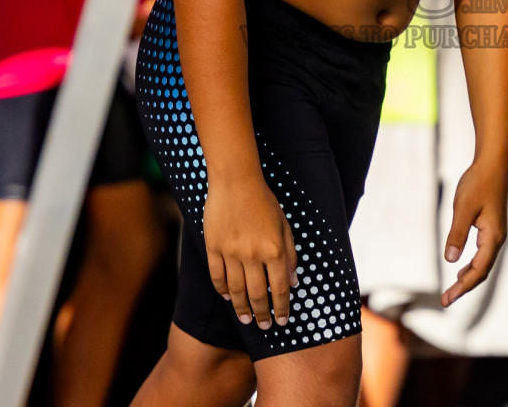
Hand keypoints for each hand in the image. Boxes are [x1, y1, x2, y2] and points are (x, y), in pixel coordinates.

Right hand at [203, 173, 298, 329]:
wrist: (236, 181)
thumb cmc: (264, 201)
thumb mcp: (285, 226)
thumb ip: (290, 255)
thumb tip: (294, 282)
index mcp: (274, 249)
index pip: (278, 288)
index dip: (281, 308)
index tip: (282, 321)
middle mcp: (253, 254)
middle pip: (257, 294)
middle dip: (261, 314)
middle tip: (263, 326)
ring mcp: (231, 252)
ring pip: (236, 290)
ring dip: (241, 308)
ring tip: (245, 318)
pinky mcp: (213, 247)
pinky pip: (217, 276)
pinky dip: (222, 290)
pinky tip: (227, 298)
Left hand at [440, 157, 507, 307]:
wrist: (492, 164)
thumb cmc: (477, 183)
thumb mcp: (463, 208)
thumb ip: (457, 234)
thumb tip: (450, 260)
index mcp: (492, 237)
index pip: (478, 271)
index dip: (462, 287)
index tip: (447, 299)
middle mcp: (497, 239)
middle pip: (482, 272)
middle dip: (464, 287)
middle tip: (445, 301)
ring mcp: (496, 234)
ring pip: (483, 264)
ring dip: (468, 278)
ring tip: (452, 290)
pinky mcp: (492, 228)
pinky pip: (483, 254)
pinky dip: (472, 265)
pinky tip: (461, 269)